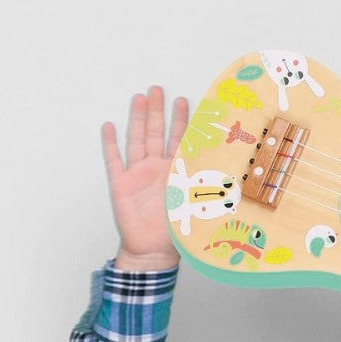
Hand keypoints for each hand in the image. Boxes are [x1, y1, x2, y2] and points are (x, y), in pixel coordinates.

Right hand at [102, 86, 188, 271]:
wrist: (152, 252)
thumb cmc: (174, 233)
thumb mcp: (195, 208)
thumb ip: (206, 190)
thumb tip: (231, 179)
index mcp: (175, 173)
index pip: (179, 141)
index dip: (181, 121)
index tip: (184, 100)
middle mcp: (156, 169)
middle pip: (155, 133)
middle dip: (158, 111)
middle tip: (158, 89)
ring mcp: (138, 175)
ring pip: (136, 140)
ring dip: (137, 119)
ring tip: (139, 98)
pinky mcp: (121, 185)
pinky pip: (114, 161)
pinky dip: (110, 144)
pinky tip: (109, 126)